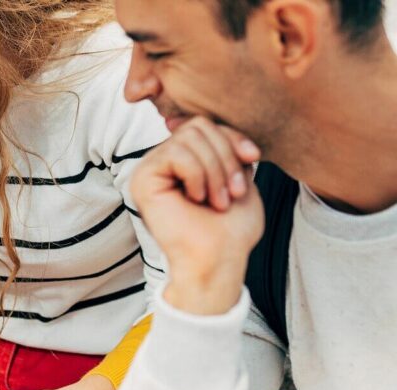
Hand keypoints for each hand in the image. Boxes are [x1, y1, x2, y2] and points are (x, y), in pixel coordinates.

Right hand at [131, 117, 264, 313]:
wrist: (219, 259)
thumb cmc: (230, 230)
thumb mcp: (239, 178)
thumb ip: (227, 149)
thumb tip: (210, 123)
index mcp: (184, 161)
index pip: (205, 125)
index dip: (232, 136)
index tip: (253, 158)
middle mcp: (163, 161)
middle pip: (198, 125)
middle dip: (225, 155)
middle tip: (233, 192)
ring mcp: (150, 169)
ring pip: (189, 136)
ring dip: (215, 170)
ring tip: (218, 201)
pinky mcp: (143, 179)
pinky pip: (176, 153)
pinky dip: (197, 174)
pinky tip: (198, 198)